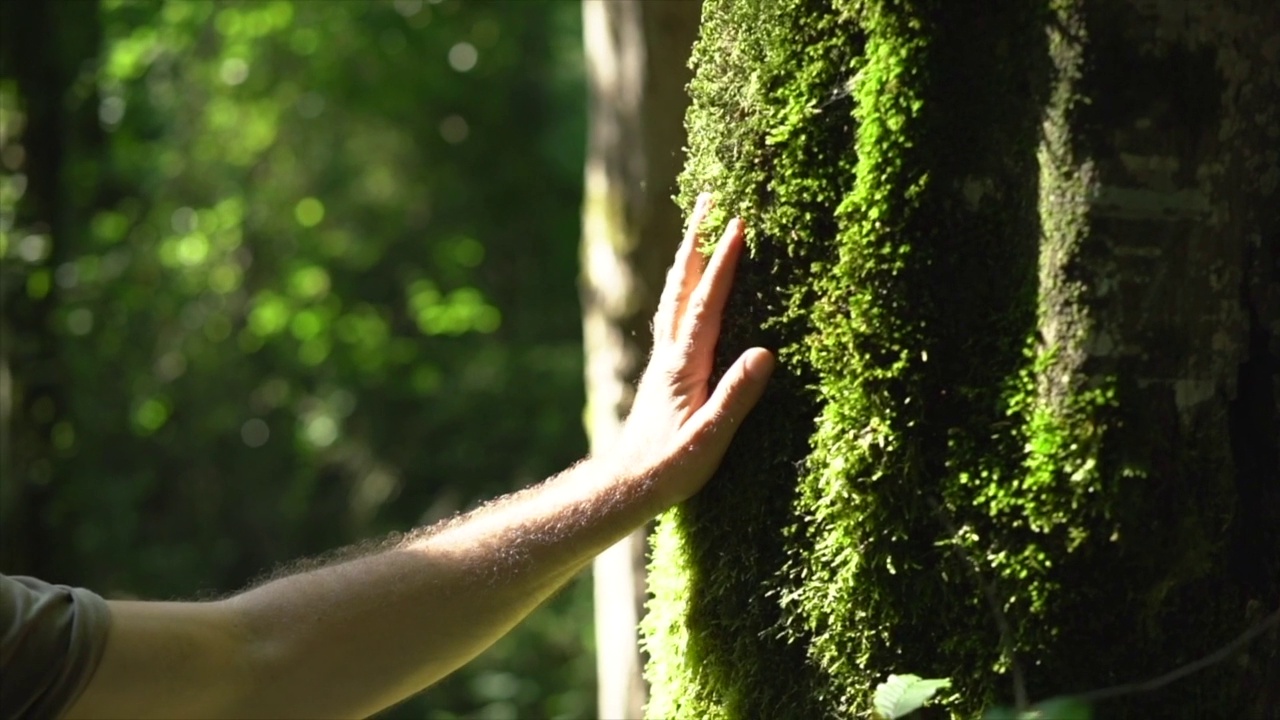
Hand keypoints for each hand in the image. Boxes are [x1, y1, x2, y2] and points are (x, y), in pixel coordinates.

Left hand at [611, 193, 774, 507]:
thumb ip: (736, 397)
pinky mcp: (665, 371)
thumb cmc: (669, 468)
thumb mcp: (709, 439)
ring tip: (701, 226)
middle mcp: (670, 353)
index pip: (707, 302)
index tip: (739, 222)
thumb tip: (765, 354)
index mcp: (684, 364)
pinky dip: (685, 286)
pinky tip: (690, 287)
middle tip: (709, 197)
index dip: (725, 262)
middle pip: (682, 284)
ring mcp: (665, 360)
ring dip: (689, 256)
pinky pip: (675, 313)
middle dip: (697, 238)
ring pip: (675, 294)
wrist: (626, 486)